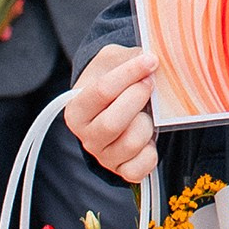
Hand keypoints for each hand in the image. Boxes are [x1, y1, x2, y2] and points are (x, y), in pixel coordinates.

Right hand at [67, 45, 158, 182]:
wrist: (117, 106)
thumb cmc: (114, 81)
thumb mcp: (113, 62)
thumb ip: (128, 57)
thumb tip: (152, 56)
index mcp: (76, 110)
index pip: (101, 91)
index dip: (130, 73)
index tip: (150, 60)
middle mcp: (86, 137)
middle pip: (112, 122)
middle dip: (137, 99)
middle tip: (150, 83)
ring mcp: (104, 157)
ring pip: (131, 143)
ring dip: (147, 123)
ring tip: (146, 113)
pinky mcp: (123, 171)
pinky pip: (142, 166)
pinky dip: (151, 151)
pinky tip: (148, 135)